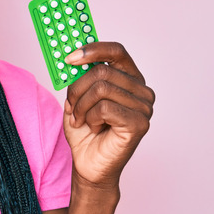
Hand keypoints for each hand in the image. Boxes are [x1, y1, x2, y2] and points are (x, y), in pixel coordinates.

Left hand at [62, 41, 154, 188]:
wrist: (88, 163)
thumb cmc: (85, 130)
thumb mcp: (77, 96)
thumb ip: (79, 75)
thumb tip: (71, 56)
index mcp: (129, 78)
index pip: (116, 51)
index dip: (92, 49)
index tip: (69, 57)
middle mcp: (141, 90)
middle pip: (102, 70)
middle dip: (77, 88)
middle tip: (70, 104)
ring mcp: (144, 107)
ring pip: (101, 88)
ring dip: (81, 106)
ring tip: (81, 119)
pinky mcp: (140, 123)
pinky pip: (105, 108)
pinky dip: (90, 117)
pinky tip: (94, 127)